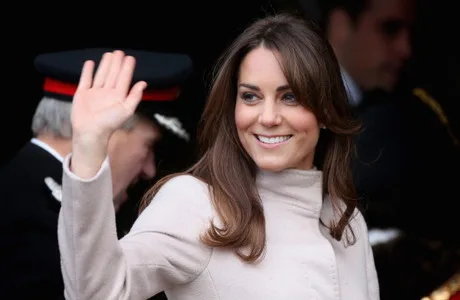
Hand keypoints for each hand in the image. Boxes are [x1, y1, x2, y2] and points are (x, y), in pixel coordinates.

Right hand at [70, 50, 145, 178]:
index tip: (130, 58)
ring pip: (101, 75)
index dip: (127, 68)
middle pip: (113, 75)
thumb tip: (143, 83)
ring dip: (105, 65)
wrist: (90, 132)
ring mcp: (95, 93)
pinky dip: (87, 72)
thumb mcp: (126, 110)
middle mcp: (107, 93)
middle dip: (117, 64)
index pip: (124, 79)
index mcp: (118, 96)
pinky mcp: (82, 94)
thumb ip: (135, 96)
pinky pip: (85, 80)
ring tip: (109, 55)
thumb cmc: (109, 123)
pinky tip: (91, 63)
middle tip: (119, 52)